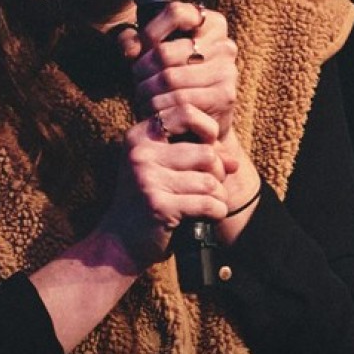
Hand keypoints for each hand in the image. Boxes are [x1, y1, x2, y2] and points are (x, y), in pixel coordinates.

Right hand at [100, 115, 232, 263]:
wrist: (120, 241)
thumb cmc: (147, 200)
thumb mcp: (165, 169)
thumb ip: (197, 156)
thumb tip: (233, 162)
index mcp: (140, 137)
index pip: (185, 112)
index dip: (207, 128)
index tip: (208, 147)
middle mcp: (141, 153)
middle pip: (207, 153)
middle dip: (217, 173)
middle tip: (208, 187)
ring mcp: (148, 179)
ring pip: (210, 181)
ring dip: (217, 196)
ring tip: (206, 203)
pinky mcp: (158, 205)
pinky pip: (207, 204)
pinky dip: (216, 212)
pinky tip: (206, 217)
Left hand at [115, 2, 239, 145]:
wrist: (200, 122)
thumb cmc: (173, 81)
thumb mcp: (152, 56)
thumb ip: (134, 42)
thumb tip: (131, 49)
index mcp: (210, 23)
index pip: (175, 12)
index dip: (149, 31)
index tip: (138, 50)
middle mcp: (223, 44)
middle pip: (165, 51)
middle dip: (141, 70)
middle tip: (136, 82)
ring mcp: (227, 69)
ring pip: (169, 78)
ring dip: (147, 92)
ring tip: (142, 98)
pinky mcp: (225, 95)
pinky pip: (181, 100)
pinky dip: (160, 108)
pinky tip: (154, 112)